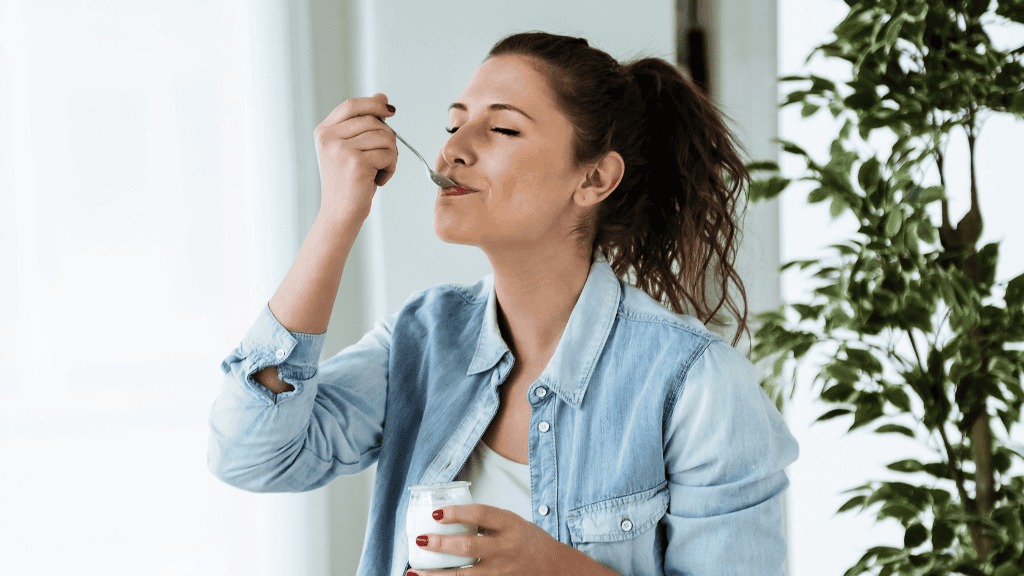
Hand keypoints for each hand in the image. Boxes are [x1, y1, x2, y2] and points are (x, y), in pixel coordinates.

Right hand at [313, 93, 397, 219]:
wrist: (340, 214)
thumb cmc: (348, 183)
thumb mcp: (351, 149)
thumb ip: (363, 124)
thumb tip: (381, 97)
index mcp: (324, 132)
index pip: (351, 105)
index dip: (373, 104)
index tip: (390, 111)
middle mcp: (329, 138)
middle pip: (373, 121)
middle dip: (387, 138)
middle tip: (384, 158)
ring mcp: (341, 150)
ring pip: (384, 137)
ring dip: (390, 155)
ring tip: (379, 171)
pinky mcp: (356, 162)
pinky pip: (388, 154)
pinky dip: (390, 168)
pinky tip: (378, 180)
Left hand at [407, 504, 610, 575]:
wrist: (555, 569)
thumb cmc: (529, 542)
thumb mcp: (512, 523)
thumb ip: (486, 522)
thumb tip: (448, 517)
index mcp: (510, 525)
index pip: (480, 515)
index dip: (456, 513)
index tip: (436, 513)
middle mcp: (506, 549)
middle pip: (468, 547)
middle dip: (440, 544)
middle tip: (420, 539)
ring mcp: (502, 572)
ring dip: (436, 575)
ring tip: (414, 571)